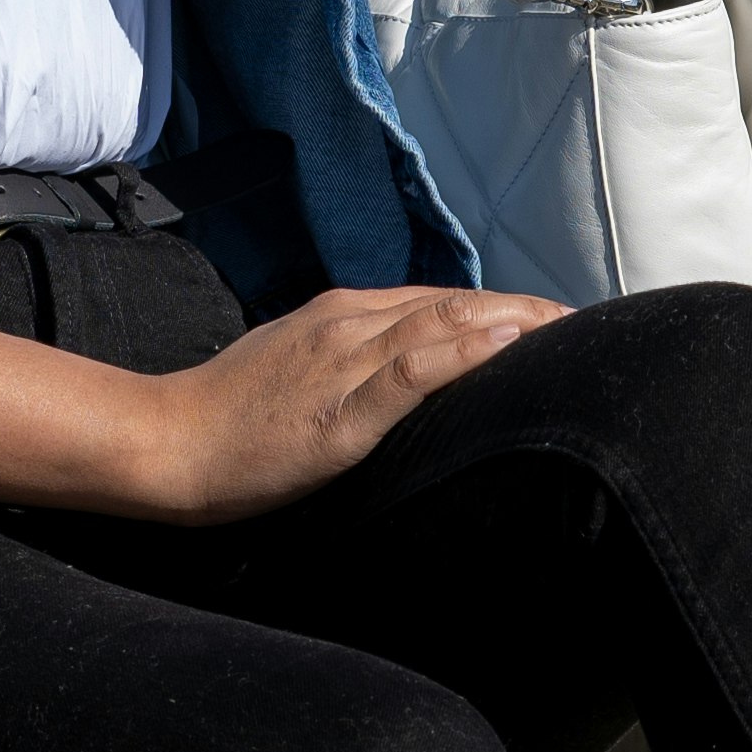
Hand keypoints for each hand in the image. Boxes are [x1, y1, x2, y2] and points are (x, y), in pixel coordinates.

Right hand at [0, 275, 560, 518]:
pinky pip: (409, 374)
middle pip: (457, 309)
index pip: (442, 306)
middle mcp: (348, 327)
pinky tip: (503, 352)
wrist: (161, 445)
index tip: (559, 322)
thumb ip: (351, 372)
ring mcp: (341, 365)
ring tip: (569, 333)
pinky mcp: (336, 411)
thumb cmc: (224, 424)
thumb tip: (405, 377)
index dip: (504, 311)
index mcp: (340, 319)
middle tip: (590, 326)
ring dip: (511, 328)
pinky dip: (461, 357)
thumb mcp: (296, 379)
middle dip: (526, 316)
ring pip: (443, 329)